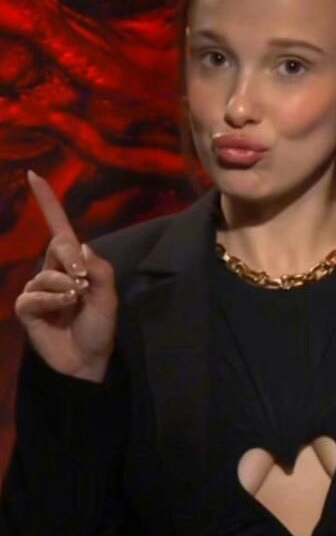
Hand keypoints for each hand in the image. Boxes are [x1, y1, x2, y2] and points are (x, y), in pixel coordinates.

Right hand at [14, 171, 117, 381]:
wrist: (88, 360)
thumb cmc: (100, 327)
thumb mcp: (108, 295)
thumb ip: (99, 268)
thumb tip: (80, 247)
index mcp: (74, 265)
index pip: (59, 228)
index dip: (48, 202)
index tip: (34, 174)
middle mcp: (54, 272)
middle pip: (57, 245)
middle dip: (71, 260)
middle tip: (83, 281)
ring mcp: (39, 290)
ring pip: (46, 273)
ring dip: (64, 286)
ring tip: (75, 302)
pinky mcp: (28, 309)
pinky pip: (33, 294)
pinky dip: (50, 299)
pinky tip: (62, 308)